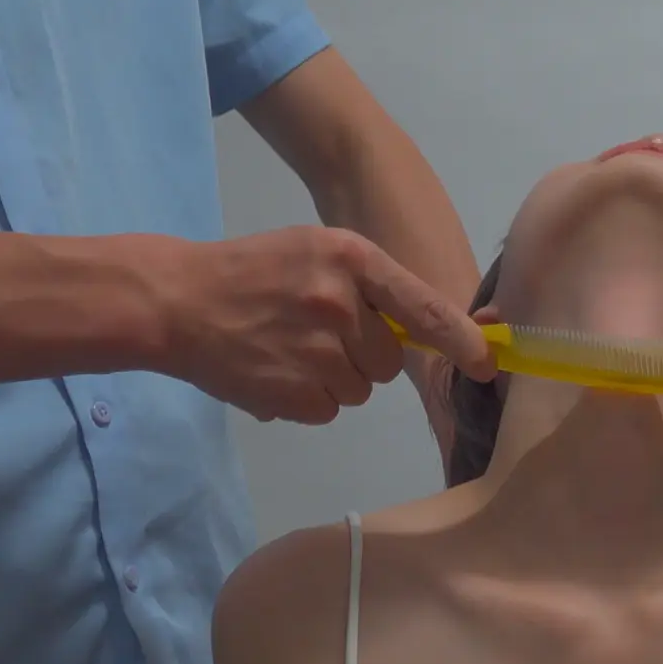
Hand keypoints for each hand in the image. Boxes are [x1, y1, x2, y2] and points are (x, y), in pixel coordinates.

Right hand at [156, 225, 495, 423]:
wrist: (175, 301)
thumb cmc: (253, 271)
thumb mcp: (315, 253)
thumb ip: (370, 287)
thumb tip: (430, 336)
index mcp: (351, 259)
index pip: (425, 308)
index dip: (462, 342)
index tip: (487, 365)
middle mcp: (340, 303)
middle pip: (391, 359)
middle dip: (365, 355)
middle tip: (318, 334)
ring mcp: (316, 350)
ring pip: (361, 389)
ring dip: (336, 379)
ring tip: (290, 349)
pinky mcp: (294, 392)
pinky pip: (329, 410)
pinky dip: (308, 400)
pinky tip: (277, 371)